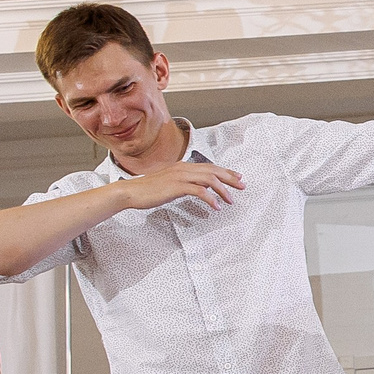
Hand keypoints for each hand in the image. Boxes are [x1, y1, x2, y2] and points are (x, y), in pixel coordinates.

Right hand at [114, 162, 244, 212]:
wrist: (131, 192)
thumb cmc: (148, 189)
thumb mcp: (169, 182)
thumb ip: (183, 182)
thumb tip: (197, 187)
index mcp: (182, 166)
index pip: (209, 166)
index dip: (225, 171)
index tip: (237, 177)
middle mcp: (183, 168)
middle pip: (213, 170)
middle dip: (230, 178)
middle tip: (242, 185)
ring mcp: (180, 176)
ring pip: (209, 179)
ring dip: (223, 190)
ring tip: (231, 200)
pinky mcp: (177, 187)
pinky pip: (200, 191)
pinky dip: (211, 199)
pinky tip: (216, 207)